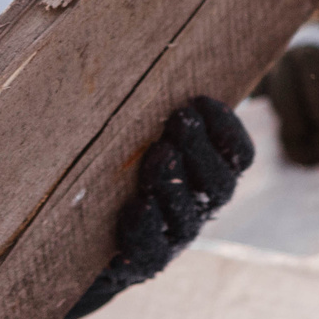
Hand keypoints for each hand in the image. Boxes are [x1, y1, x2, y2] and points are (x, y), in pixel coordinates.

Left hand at [59, 98, 253, 318]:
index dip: (227, 128)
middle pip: (219, 185)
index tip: (200, 99)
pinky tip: (137, 205)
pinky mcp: (143, 262)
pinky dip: (145, 227)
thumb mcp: (136, 142)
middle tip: (178, 119)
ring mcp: (173, 238)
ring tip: (159, 153)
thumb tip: (144, 56)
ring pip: (188, 217)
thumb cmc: (114, 175)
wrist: (80, 243)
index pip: (238, 156)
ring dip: (174, 182)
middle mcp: (198, 208)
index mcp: (207, 176)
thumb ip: (152, 117)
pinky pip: (151, 250)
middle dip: (200, 149)